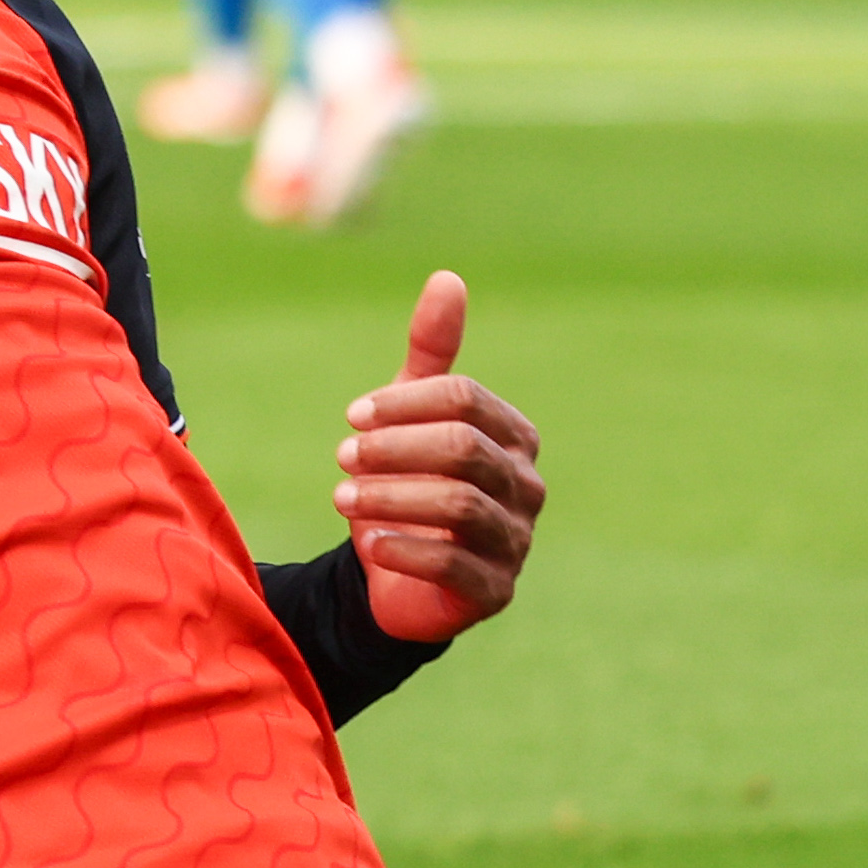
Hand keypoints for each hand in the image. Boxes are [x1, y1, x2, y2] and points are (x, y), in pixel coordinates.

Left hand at [332, 269, 541, 647]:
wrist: (396, 576)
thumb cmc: (408, 483)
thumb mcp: (410, 417)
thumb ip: (430, 354)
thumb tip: (446, 277)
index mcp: (514, 436)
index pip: (466, 400)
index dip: (405, 402)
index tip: (354, 416)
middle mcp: (526, 486)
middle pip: (464, 449)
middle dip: (395, 448)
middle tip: (342, 455)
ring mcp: (517, 541)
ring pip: (459, 506)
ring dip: (390, 496)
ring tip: (340, 496)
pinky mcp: (495, 591)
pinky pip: (452, 566)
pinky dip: (404, 549)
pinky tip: (368, 543)